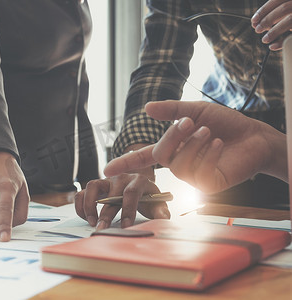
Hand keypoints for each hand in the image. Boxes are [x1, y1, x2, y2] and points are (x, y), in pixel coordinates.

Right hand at [75, 173, 169, 230]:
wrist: (140, 189)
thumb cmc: (148, 197)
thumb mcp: (158, 203)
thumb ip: (161, 211)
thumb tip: (162, 217)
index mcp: (138, 180)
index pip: (131, 193)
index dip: (127, 210)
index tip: (125, 226)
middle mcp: (121, 178)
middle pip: (110, 194)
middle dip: (106, 214)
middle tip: (104, 229)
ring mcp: (107, 181)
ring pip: (92, 186)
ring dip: (89, 205)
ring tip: (92, 222)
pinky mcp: (97, 187)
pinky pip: (83, 192)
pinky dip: (81, 204)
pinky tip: (85, 217)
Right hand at [105, 101, 286, 192]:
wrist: (255, 136)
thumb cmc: (226, 123)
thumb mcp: (196, 110)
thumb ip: (172, 111)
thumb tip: (146, 109)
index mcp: (174, 148)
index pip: (144, 158)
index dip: (125, 163)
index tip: (106, 170)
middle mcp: (179, 164)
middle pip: (160, 155)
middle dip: (172, 136)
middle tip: (189, 122)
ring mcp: (193, 177)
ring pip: (178, 163)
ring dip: (193, 143)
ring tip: (208, 132)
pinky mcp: (208, 185)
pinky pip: (197, 171)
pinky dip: (207, 153)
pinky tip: (218, 144)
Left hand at [252, 0, 291, 49]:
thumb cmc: (291, 19)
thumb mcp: (287, 11)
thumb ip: (277, 14)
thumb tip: (257, 23)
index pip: (277, 0)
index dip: (264, 10)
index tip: (253, 20)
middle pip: (283, 9)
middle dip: (267, 20)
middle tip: (257, 30)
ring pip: (290, 20)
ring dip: (274, 31)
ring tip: (265, 39)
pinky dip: (282, 42)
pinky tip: (274, 46)